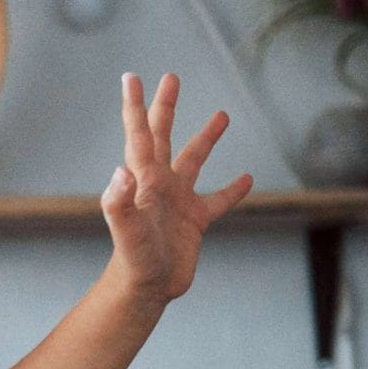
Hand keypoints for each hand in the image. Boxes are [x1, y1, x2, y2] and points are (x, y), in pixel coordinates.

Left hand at [101, 74, 252, 304]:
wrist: (145, 291)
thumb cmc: (133, 261)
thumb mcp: (127, 231)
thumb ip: (121, 202)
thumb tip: (120, 171)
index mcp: (144, 180)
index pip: (140, 135)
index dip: (135, 106)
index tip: (131, 77)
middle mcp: (160, 185)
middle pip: (163, 137)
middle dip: (166, 107)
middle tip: (171, 78)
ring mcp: (177, 202)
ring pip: (194, 162)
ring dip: (206, 139)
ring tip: (222, 115)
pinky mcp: (193, 222)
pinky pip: (217, 201)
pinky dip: (232, 190)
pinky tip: (247, 179)